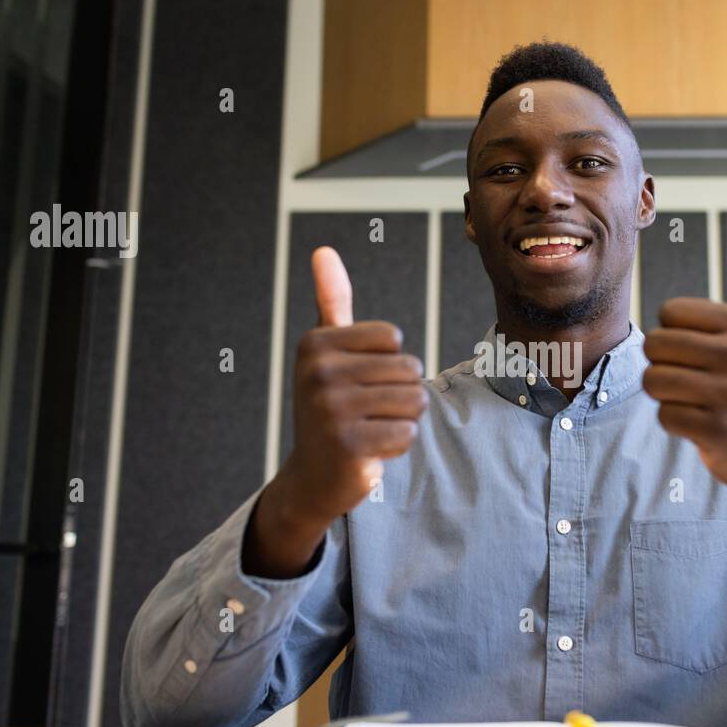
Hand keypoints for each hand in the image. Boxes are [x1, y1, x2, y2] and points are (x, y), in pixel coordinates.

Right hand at [245, 247, 426, 576]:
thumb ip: (331, 301)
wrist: (313, 476)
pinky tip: (370, 451)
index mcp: (315, 343)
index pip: (393, 339)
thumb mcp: (326, 351)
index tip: (357, 383)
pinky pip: (407, 433)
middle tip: (366, 413)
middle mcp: (317, 373)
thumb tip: (323, 250)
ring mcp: (330, 409)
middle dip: (399, 394)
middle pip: (408, 369)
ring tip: (371, 428)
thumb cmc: (330, 406)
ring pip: (414, 400)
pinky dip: (397, 445)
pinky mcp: (348, 445)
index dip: (389, 364)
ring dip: (402, 419)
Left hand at [642, 221, 726, 515]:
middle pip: (655, 346)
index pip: (668, 313)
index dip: (675, 334)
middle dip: (665, 366)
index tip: (702, 351)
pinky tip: (701, 424)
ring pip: (653, 381)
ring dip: (666, 395)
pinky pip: (664, 416)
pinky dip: (675, 422)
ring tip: (696, 400)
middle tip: (696, 380)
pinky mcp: (721, 431)